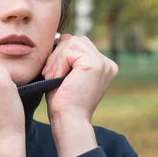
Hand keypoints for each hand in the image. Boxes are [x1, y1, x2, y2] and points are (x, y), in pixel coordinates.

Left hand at [41, 35, 117, 156]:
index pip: (79, 44)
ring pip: (71, 43)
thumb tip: (64, 35)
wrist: (68, 120)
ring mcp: (103, 63)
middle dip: (58, 55)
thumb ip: (67, 55)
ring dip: (57, 59)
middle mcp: (107, 63)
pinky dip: (58, 63)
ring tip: (53, 77)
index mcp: (103, 65)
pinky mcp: (95, 64)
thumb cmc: (63, 101)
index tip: (54, 74)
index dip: (61, 55)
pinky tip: (58, 78)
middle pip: (76, 40)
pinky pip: (69, 51)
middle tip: (50, 75)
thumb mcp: (65, 73)